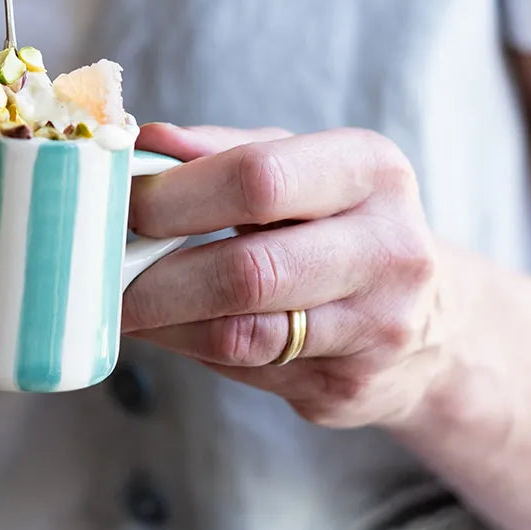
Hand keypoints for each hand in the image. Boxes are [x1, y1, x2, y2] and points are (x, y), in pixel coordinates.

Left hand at [123, 124, 446, 428]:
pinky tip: (164, 325)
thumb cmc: (337, 219)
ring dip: (163, 318)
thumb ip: (220, 149)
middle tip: (102, 268)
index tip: (119, 204)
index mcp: (370, 170)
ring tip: (119, 300)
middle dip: (157, 273)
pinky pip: (246, 369)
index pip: (258, 179)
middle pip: (249, 270)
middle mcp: (390, 249)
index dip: (174, 195)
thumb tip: (139, 141)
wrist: (428, 316)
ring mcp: (378, 328)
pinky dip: (189, 345)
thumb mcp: (297, 164)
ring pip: (242, 332)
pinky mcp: (352, 388)